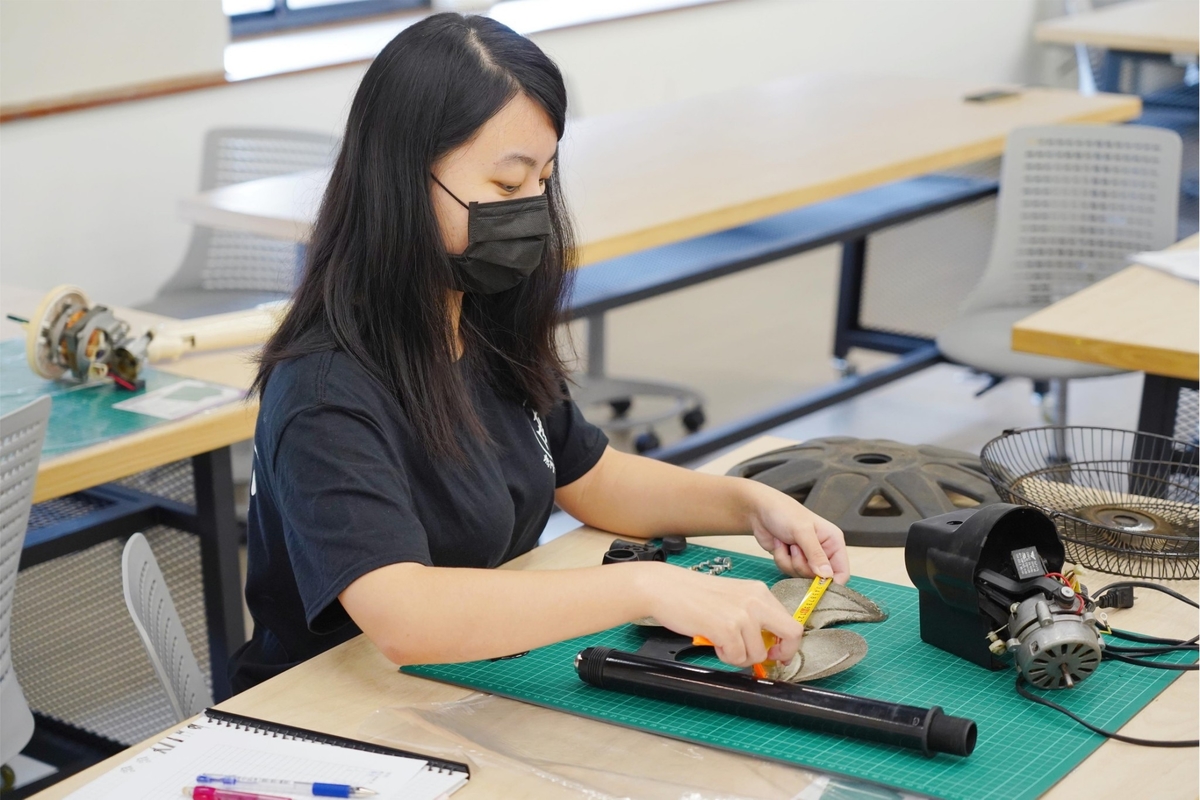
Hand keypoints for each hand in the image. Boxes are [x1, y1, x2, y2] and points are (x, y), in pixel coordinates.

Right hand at [636, 563, 803, 667]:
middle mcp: (756, 600)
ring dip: (740, 657)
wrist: (665, 588)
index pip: (791, 621)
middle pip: (792, 634)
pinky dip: (725, 657)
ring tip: (722, 643)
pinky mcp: (727, 628)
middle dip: (781, 653)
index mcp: (759, 591)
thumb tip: (769, 644)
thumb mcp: (732, 598)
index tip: (776, 652)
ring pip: (758, 653)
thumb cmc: (692, 594)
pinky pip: (736, 658)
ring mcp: (743, 614)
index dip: (787, 643)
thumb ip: (753, 616)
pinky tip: (713, 642)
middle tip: (764, 658)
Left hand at [742, 481, 849, 583]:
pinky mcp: (792, 561)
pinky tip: (779, 544)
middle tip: (794, 548)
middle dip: (803, 566)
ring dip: (790, 562)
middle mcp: (823, 552)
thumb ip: (815, 554)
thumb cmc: (784, 513)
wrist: (760, 510)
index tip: (818, 585)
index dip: (832, 582)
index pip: (842, 572)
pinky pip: (788, 572)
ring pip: (802, 576)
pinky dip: (781, 560)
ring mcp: (807, 558)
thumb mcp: (802, 531)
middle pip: (819, 578)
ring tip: (787, 543)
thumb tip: (827, 576)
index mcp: (833, 542)